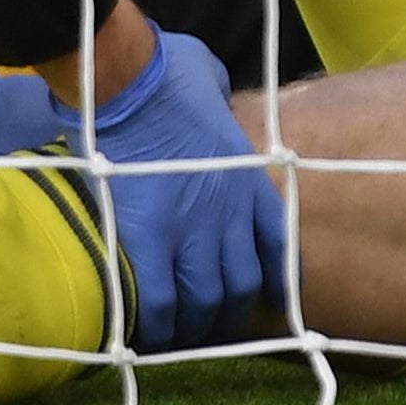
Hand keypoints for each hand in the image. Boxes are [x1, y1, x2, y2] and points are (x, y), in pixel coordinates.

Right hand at [52, 29, 285, 352]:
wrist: (129, 80)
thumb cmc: (165, 69)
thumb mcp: (208, 76)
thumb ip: (218, 92)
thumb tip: (210, 89)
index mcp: (247, 176)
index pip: (276, 242)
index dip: (273, 277)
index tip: (266, 293)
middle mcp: (228, 212)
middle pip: (242, 283)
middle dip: (228, 310)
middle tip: (209, 319)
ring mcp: (191, 231)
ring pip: (206, 301)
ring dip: (194, 324)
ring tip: (177, 333)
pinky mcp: (148, 241)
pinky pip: (161, 304)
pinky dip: (157, 327)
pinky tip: (147, 335)